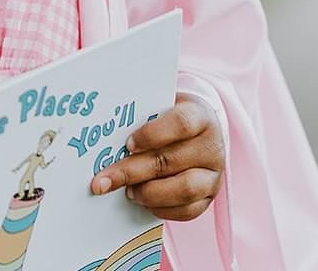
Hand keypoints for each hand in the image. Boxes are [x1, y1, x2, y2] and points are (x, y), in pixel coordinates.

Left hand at [89, 92, 223, 221]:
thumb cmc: (172, 117)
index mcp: (200, 116)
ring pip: (183, 190)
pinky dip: (161, 209)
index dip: (153, 134)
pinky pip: (187, 211)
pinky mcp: (209, 198)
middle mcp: (211, 147)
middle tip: (104, 180)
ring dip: (148, 193)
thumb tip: (108, 137)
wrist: (201, 131)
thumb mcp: (162, 106)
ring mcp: (213, 175)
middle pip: (171, 161)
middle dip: (133, 171)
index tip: (127, 144)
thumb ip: (143, 117)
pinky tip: (142, 202)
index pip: (180, 124)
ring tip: (126, 191)